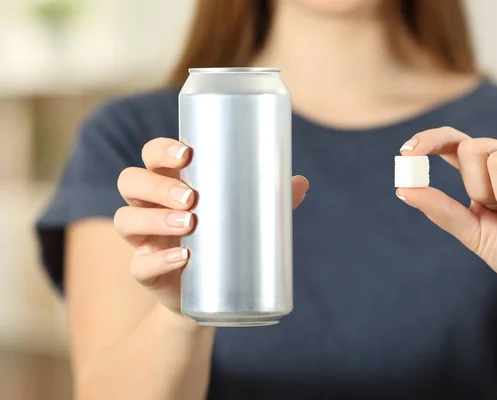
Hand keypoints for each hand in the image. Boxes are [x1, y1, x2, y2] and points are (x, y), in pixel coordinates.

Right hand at [114, 138, 308, 311]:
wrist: (213, 297)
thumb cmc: (225, 241)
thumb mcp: (244, 217)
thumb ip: (268, 199)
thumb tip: (300, 182)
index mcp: (169, 184)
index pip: (151, 157)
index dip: (160, 151)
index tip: (186, 153)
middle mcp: (149, 207)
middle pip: (131, 181)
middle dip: (157, 185)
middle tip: (191, 196)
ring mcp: (143, 240)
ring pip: (126, 219)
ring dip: (155, 219)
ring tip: (190, 224)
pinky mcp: (145, 272)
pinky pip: (139, 265)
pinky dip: (158, 261)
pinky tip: (184, 259)